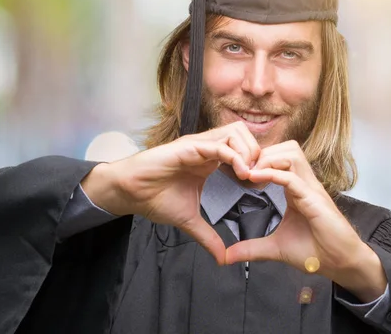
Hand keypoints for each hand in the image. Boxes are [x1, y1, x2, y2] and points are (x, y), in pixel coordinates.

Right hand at [81, 121, 258, 263]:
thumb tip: (222, 258)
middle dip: (258, 154)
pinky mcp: (189, 147)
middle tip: (260, 178)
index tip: (261, 185)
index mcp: (210, 160)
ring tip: (250, 176)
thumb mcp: (190, 221)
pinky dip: (235, 156)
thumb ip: (209, 236)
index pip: (243, 149)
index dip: (256, 163)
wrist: (130, 194)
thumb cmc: (155, 199)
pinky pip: (219, 144)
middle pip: (245, 134)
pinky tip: (241, 173)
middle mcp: (207, 148)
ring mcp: (199, 145)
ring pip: (235, 132)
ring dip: (248, 152)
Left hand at [224, 140, 386, 301]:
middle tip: (243, 171)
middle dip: (262, 154)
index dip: (258, 161)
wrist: (341, 264)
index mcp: (296, 189)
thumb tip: (227, 256)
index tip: (238, 173)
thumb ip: (252, 248)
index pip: (279, 159)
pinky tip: (255, 179)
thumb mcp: (276, 248)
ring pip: (292, 153)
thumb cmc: (316, 252)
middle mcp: (305, 183)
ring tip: (250, 175)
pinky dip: (273, 174)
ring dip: (268, 159)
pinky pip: (293, 177)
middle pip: (286, 148)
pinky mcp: (314, 199)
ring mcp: (311, 189)